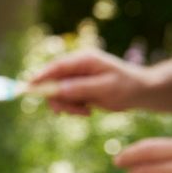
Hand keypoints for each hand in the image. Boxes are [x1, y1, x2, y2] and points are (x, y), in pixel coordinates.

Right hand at [29, 49, 148, 114]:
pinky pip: (67, 98)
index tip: (29, 87)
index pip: (56, 66)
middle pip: (53, 81)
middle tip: (66, 113)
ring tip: (85, 112)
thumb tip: (58, 89)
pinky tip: (87, 110)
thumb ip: (81, 88)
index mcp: (84, 60)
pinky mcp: (80, 87)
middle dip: (58, 98)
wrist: (142, 92)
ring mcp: (78, 77)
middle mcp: (78, 66)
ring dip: (68, 105)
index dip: (41, 76)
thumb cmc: (128, 87)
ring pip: (59, 92)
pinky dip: (73, 107)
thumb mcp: (106, 89)